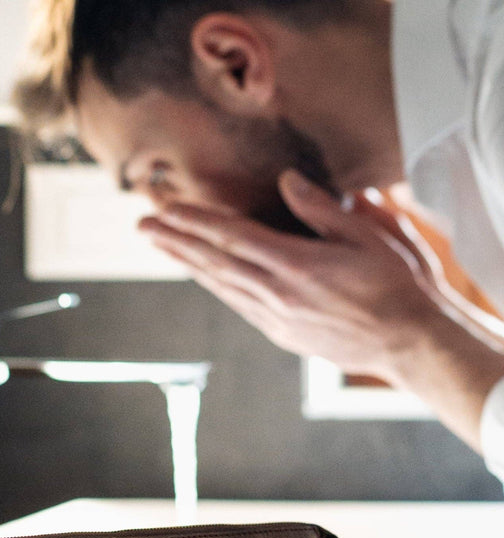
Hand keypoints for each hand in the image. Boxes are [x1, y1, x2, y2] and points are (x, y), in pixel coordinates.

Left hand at [138, 169, 447, 382]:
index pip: (232, 236)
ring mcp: (276, 318)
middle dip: (175, 240)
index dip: (194, 220)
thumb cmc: (396, 286)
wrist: (407, 344)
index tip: (165, 208)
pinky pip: (237, 304)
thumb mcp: (369, 237)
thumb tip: (286, 181)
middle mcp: (278, 294)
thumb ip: (322, 210)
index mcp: (297, 265)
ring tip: (161, 244)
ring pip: (220, 285)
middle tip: (142, 224)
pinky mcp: (280, 334)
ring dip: (187, 263)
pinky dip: (214, 286)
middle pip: (215, 261)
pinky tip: (200, 274)